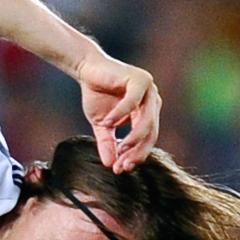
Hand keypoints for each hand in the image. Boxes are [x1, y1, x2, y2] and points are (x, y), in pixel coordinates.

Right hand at [75, 54, 159, 173]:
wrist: (87, 70)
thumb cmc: (97, 95)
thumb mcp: (102, 125)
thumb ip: (108, 143)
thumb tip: (109, 165)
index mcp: (147, 112)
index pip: (147, 139)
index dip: (135, 155)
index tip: (120, 169)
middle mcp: (152, 101)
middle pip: (150, 132)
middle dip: (137, 151)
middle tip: (122, 165)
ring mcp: (149, 90)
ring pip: (146, 120)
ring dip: (133, 137)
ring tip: (120, 149)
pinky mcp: (139, 80)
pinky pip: (132, 102)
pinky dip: (120, 114)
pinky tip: (108, 123)